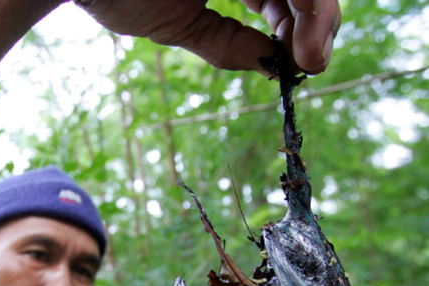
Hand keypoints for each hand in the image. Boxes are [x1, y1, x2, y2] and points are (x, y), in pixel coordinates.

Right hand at [74, 0, 340, 73]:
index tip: (304, 64)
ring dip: (317, 12)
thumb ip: (224, 43)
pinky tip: (303, 27)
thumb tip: (268, 67)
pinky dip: (304, 0)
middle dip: (318, 21)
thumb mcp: (179, 25)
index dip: (301, 24)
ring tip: (311, 56)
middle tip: (314, 63)